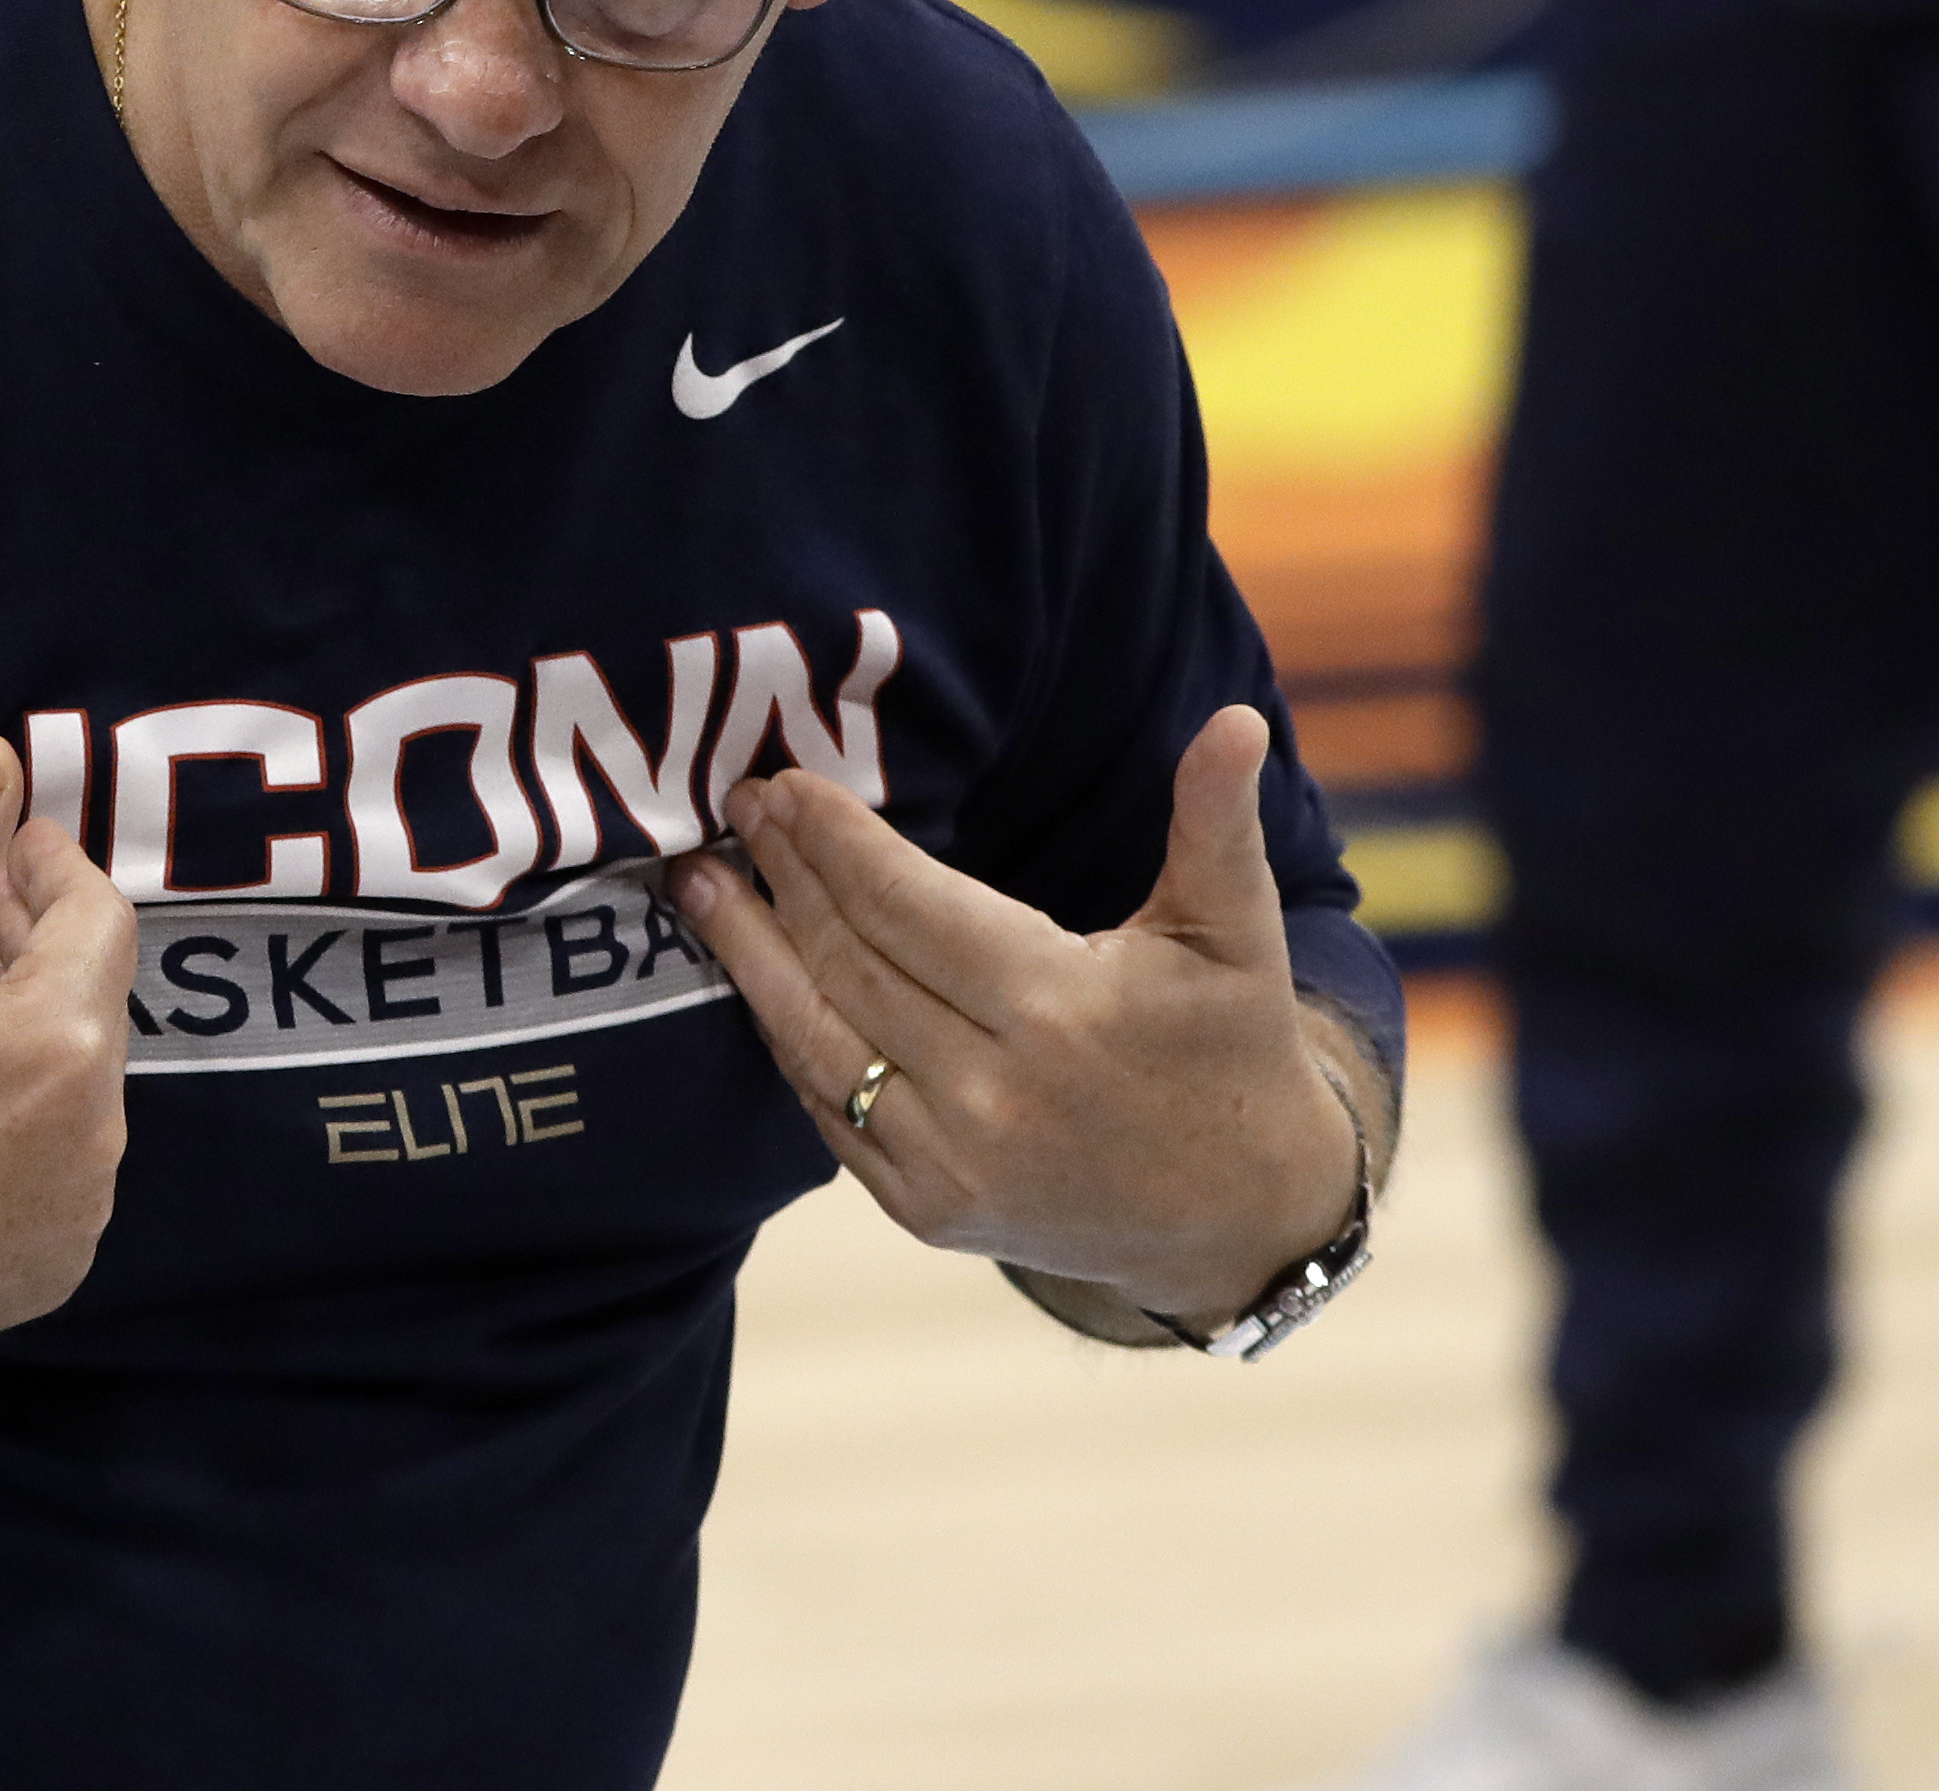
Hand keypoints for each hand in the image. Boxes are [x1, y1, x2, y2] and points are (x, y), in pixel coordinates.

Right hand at [0, 734, 138, 1414]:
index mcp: (57, 1047)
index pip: (99, 920)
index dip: (50, 869)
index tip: (0, 846)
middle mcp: (96, 1138)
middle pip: (89, 1002)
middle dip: (30, 944)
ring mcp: (80, 1217)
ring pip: (74, 1086)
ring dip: (24, 1032)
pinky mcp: (50, 1271)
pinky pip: (59, 1165)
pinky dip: (18, 1120)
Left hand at [667, 706, 1363, 1325]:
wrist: (1239, 1218)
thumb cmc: (1228, 1048)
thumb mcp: (1236, 932)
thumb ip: (1215, 823)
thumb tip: (1236, 720)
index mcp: (1059, 1009)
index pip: (908, 905)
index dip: (837, 841)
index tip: (786, 785)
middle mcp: (992, 1092)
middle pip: (851, 961)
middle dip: (783, 877)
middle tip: (736, 805)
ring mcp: (951, 1162)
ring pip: (818, 1038)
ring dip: (749, 954)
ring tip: (699, 882)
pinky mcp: (924, 1209)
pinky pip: (829, 1109)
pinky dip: (786, 1037)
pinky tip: (754, 975)